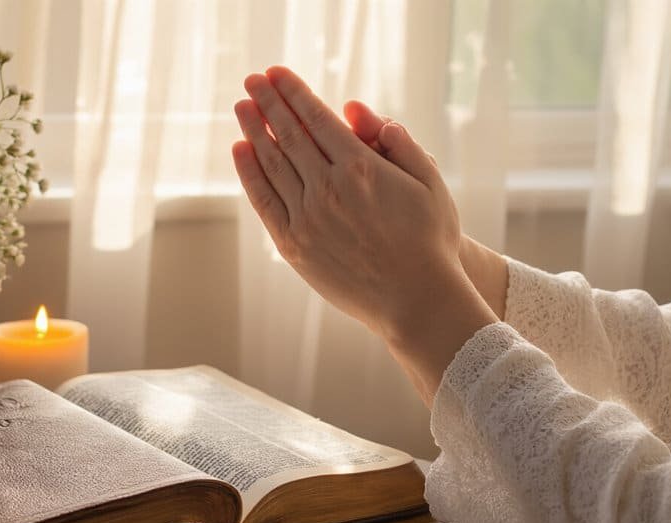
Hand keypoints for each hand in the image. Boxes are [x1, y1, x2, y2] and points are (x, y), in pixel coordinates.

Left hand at [231, 66, 497, 404]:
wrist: (415, 300)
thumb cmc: (429, 240)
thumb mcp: (429, 181)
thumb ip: (398, 142)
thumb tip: (357, 111)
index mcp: (362, 168)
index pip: (316, 118)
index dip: (293, 92)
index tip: (276, 74)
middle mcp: (328, 189)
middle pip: (288, 134)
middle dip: (267, 103)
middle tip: (251, 80)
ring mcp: (307, 218)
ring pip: (272, 164)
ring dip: (253, 131)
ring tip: (241, 106)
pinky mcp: (293, 245)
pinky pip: (264, 201)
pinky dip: (249, 173)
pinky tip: (240, 150)